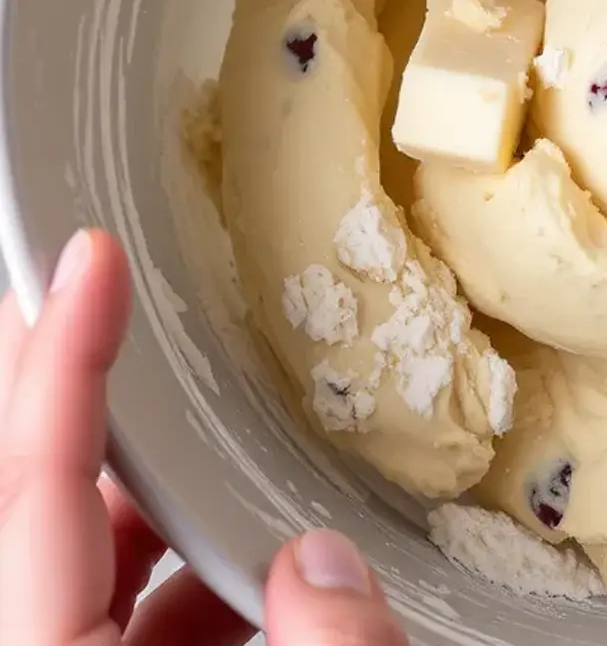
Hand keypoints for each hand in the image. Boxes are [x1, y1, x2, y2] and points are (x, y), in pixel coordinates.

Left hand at [0, 230, 409, 644]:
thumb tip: (324, 559)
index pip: (33, 488)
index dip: (62, 361)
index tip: (94, 258)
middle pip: (44, 494)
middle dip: (91, 385)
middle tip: (117, 279)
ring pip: (93, 544)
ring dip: (162, 480)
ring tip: (227, 411)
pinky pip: (130, 596)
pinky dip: (194, 554)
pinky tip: (266, 546)